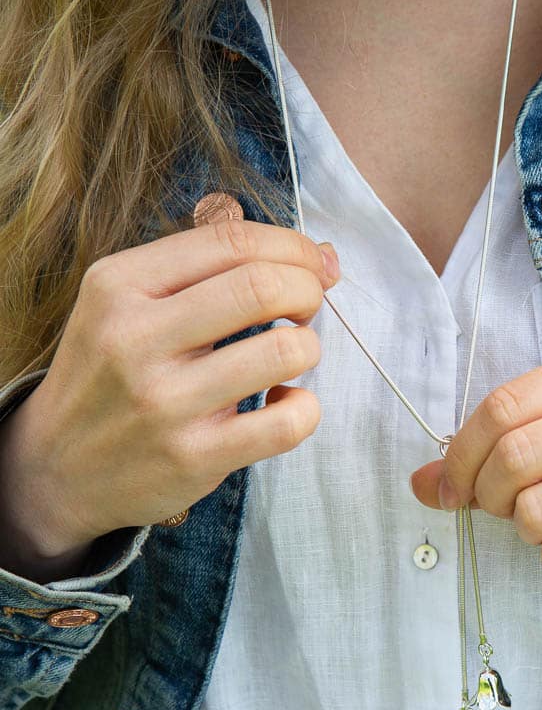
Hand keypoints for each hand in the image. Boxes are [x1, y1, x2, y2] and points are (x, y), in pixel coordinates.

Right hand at [0, 219, 340, 559]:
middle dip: (307, 291)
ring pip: (284, 351)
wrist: (57, 467)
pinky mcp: (195, 456)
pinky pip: (287, 422)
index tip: (312, 264)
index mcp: (120, 285)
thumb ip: (205, 270)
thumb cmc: (110, 374)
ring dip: (307, 347)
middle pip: (263, 287)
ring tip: (290, 355)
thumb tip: (318, 256)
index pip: (232, 242)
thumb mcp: (124, 302)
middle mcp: (137, 339)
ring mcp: (166, 402)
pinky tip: (282, 403)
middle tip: (306, 308)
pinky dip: (305, 407)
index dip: (292, 247)